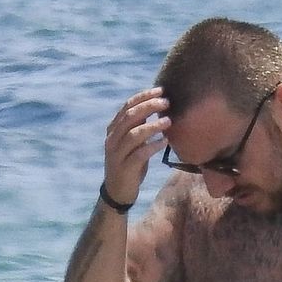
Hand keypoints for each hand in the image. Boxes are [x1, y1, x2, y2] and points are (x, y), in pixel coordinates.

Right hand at [102, 86, 170, 209]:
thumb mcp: (133, 142)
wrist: (117, 191)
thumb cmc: (130, 163)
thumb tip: (157, 105)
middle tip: (167, 102)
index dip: (143, 96)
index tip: (161, 90)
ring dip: (152, 126)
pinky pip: (139, 154)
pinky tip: (164, 142)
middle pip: (129, 117)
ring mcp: (117, 154)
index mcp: (113, 130)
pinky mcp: (124, 168)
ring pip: (133, 135)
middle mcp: (112, 140)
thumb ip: (139, 125)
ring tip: (168, 121)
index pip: (127, 107)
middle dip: (149, 107)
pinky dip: (152, 146)